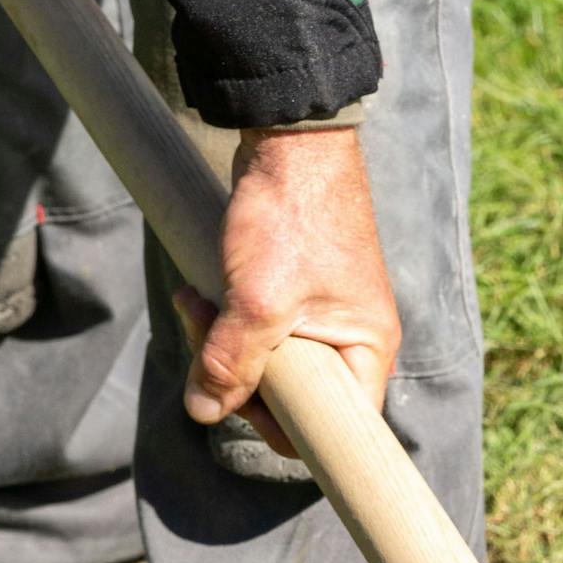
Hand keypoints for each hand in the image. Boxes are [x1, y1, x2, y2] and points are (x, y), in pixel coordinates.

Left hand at [175, 125, 399, 460]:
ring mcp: (325, 315)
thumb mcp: (256, 299)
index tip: (238, 399)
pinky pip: (261, 330)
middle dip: (237, 376)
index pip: (337, 428)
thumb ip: (230, 362)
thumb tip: (203, 413)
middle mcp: (354, 339)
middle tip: (203, 335)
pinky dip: (227, 319)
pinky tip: (202, 291)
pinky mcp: (298, 292)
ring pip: (269, 361)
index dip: (285, 428)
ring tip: (195, 302)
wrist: (291, 134)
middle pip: (294, 396)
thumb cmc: (292, 214)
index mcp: (367, 350)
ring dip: (222, 343)